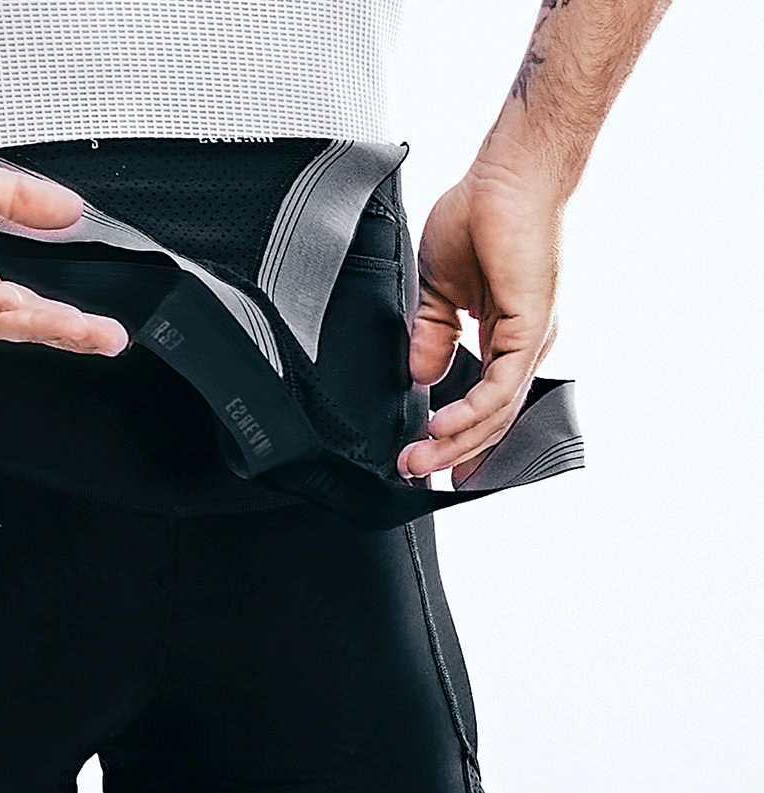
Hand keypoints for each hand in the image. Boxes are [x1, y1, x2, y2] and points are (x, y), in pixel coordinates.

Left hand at [0, 111, 128, 355]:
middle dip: (63, 332)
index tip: (106, 329)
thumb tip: (69, 211)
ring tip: (70, 326)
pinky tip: (8, 300)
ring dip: (31, 323)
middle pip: (14, 324)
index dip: (67, 318)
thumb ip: (22, 202)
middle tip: (105, 339)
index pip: (25, 306)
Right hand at [398, 159, 563, 486]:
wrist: (509, 171)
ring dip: (455, 442)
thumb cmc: (481, 211)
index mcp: (505, 334)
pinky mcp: (530, 328)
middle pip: (491, 419)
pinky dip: (469, 413)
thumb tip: (421, 376)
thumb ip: (430, 336)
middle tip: (413, 469)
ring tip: (419, 459)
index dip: (456, 435)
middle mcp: (523, 344)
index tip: (422, 454)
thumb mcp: (438, 289)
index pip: (483, 402)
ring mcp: (531, 339)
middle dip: (450, 452)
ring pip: (496, 412)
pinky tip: (440, 427)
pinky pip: (499, 388)